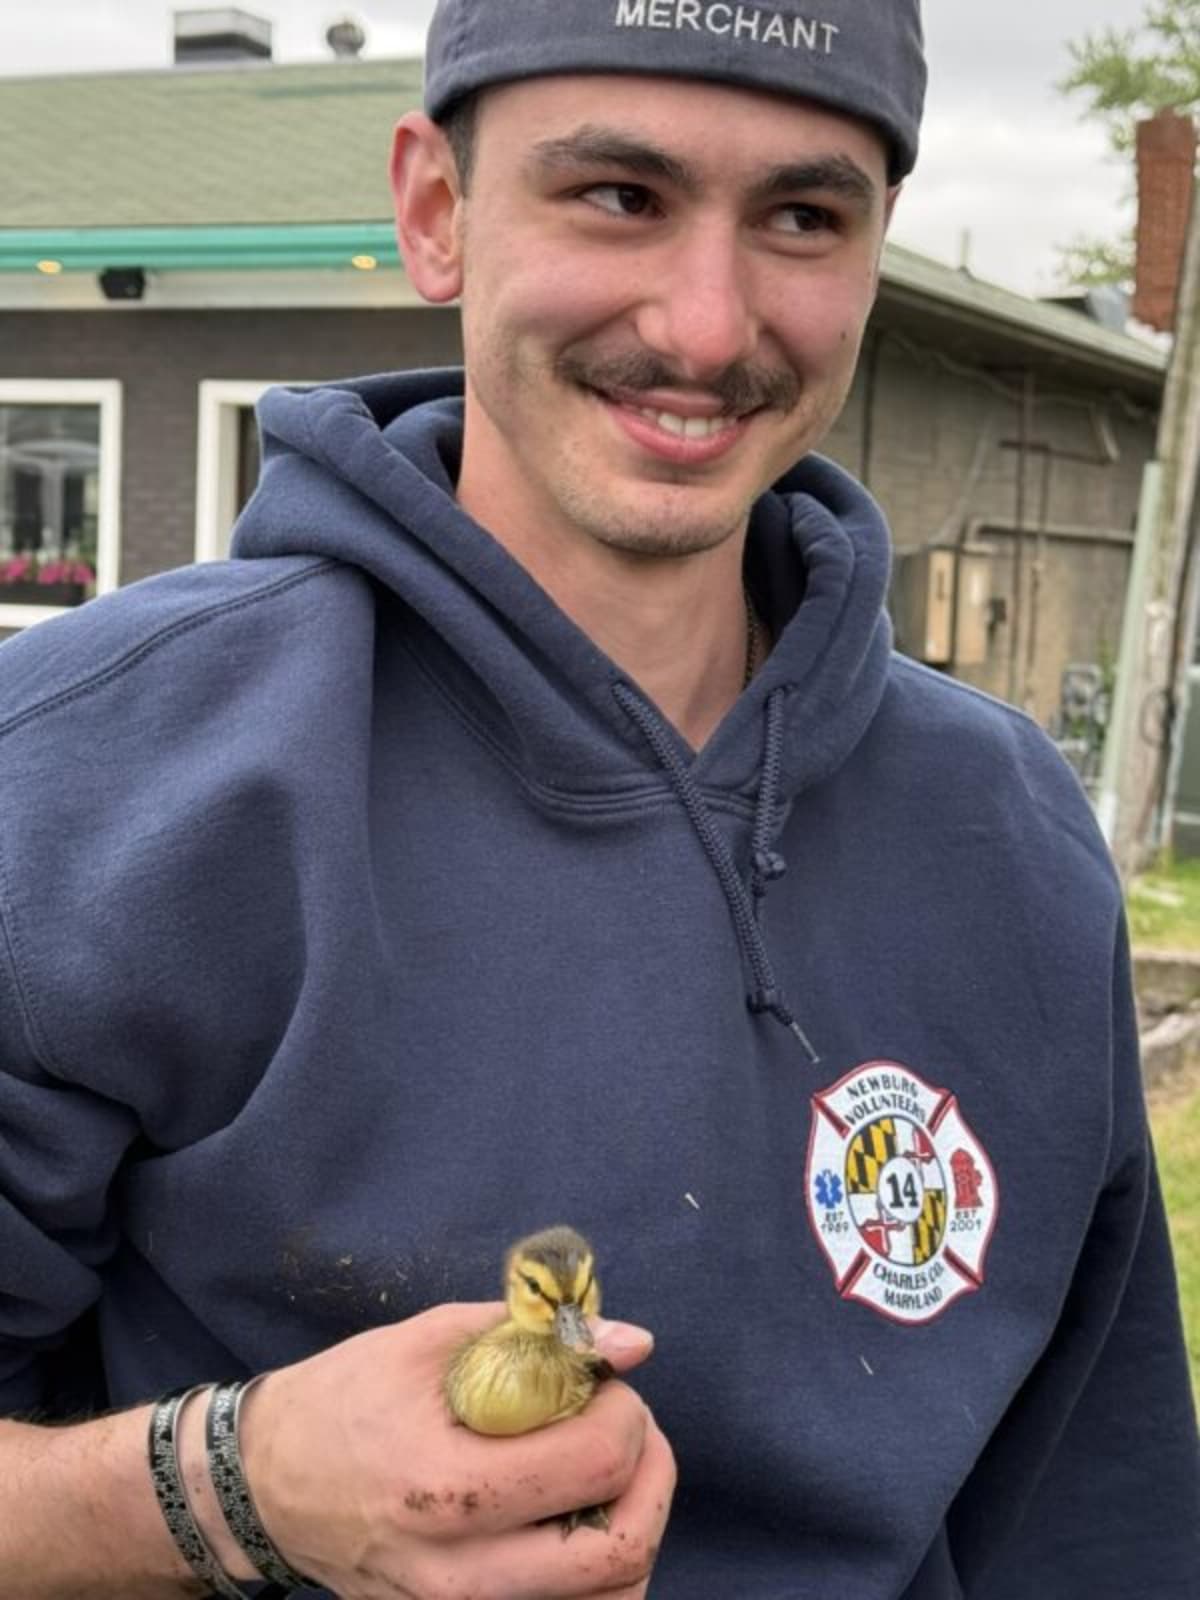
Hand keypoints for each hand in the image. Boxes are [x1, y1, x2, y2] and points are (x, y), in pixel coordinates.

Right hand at [235, 1303, 673, 1598]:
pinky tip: (581, 1518)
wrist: (266, 1485)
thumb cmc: (345, 1398)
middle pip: (618, 1552)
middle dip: (650, 1475)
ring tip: (608, 1473)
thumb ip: (534, 1337)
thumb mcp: (428, 1340)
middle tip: (626, 1427)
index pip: (594, 1463)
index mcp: (449, 1486)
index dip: (624, 1412)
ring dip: (634, 1529)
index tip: (604, 1381)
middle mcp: (459, 1571)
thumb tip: (632, 1343)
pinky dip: (598, 1572)